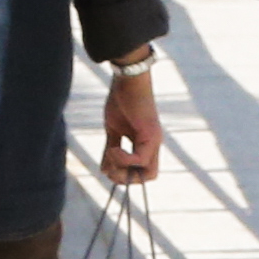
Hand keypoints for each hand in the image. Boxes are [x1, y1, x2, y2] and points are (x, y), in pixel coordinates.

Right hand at [99, 63, 161, 186]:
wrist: (127, 78)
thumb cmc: (120, 99)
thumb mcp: (113, 130)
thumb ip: (110, 150)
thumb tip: (104, 170)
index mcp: (145, 144)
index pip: (143, 172)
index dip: (127, 176)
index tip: (109, 166)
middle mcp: (153, 145)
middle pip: (149, 176)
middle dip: (126, 179)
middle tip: (109, 167)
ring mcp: (154, 140)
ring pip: (148, 173)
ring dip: (124, 170)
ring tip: (111, 154)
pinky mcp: (151, 135)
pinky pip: (140, 159)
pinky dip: (124, 159)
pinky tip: (114, 147)